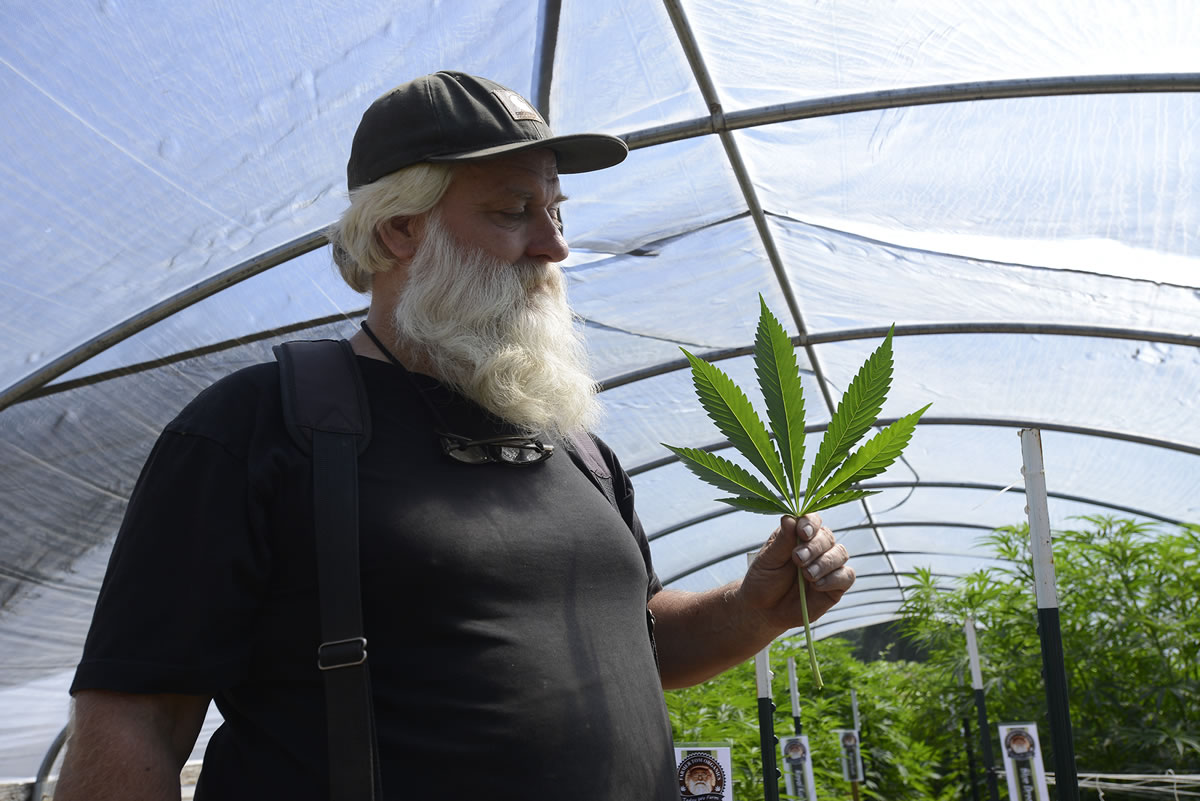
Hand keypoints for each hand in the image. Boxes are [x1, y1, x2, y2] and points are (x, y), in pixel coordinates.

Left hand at [740, 514, 854, 628]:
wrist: (765, 610)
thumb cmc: (764, 581)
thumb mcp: (768, 560)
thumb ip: (781, 540)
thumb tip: (789, 518)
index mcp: (798, 536)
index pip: (812, 520)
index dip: (810, 524)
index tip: (802, 533)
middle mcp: (816, 548)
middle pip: (827, 536)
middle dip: (814, 547)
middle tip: (798, 559)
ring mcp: (828, 566)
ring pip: (840, 553)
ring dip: (824, 563)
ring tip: (807, 575)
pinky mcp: (836, 586)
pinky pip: (847, 576)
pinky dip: (834, 579)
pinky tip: (817, 585)